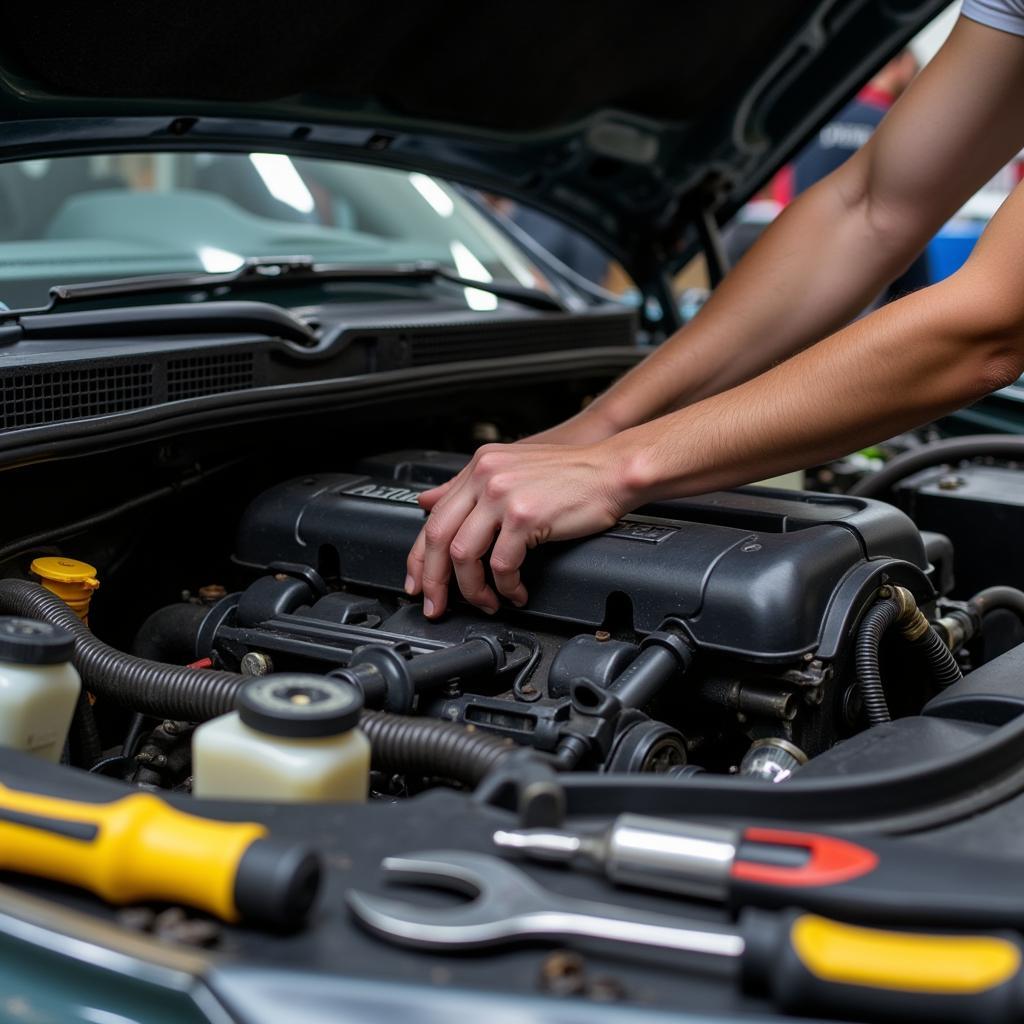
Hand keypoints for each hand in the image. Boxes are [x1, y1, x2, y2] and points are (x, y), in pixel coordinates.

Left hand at [405, 440, 633, 617]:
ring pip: (462, 554)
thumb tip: (430, 503)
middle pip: (436, 537)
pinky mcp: (525, 515)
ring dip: (472, 589)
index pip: (433, 516)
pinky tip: (516, 592)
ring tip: (486, 602)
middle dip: (433, 581)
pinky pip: (502, 564)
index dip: (419, 556)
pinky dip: (506, 586)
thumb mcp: (512, 470)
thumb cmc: (573, 475)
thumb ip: (471, 487)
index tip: (418, 582)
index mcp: (479, 466)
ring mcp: (502, 495)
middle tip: (437, 605)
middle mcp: (485, 476)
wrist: (614, 470)